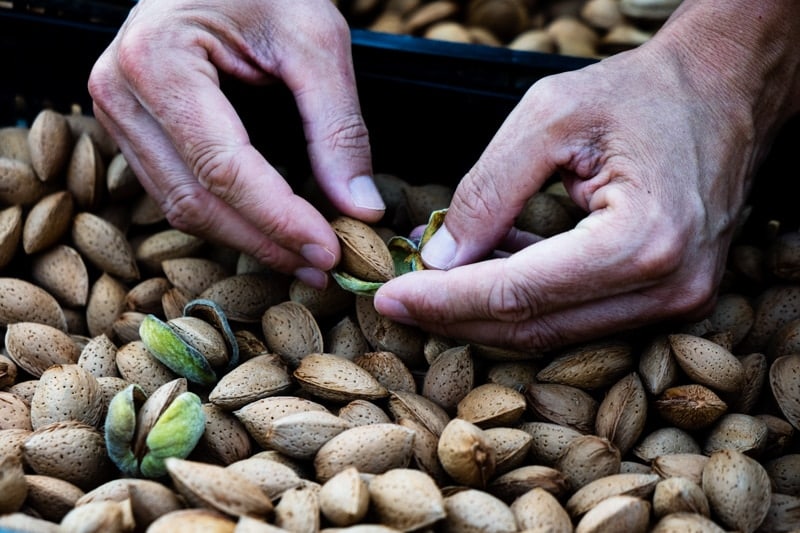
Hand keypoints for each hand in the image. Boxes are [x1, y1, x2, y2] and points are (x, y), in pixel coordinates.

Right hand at [88, 0, 384, 288]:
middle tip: (323, 266)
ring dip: (247, 239)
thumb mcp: (315, 39)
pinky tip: (270, 230)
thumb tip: (359, 209)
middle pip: (195, 200)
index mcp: (157, 60)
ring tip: (304, 256)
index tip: (329, 249)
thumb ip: (337, 127)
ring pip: (181, 207)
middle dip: (265, 242)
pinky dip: (226, 218)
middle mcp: (119, 91)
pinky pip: (176, 191)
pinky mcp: (132, 128)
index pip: (223, 168)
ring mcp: (118, 113)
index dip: (278, 220)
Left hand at [374, 1, 799, 350]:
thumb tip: (439, 255)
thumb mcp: (552, 115)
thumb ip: (489, 189)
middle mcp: (666, 288)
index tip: (387, 296)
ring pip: (551, 331)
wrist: (725, 91)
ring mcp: (673, 302)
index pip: (519, 294)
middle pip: (532, 327)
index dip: (444, 301)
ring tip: (430, 276)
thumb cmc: (645, 92)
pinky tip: (484, 266)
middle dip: (454, 316)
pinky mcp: (665, 298)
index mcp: (642, 241)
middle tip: (395, 299)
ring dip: (484, 309)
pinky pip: (575, 314)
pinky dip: (523, 298)